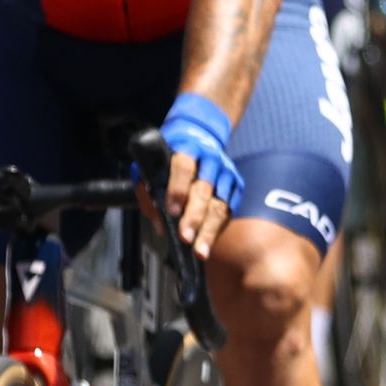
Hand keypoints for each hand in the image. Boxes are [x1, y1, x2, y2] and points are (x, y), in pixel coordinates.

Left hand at [162, 93, 243, 256]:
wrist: (198, 135)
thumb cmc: (168, 158)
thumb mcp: (150, 168)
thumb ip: (149, 194)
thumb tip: (161, 226)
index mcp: (186, 149)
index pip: (183, 168)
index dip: (178, 189)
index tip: (172, 211)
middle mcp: (210, 159)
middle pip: (204, 189)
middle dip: (194, 216)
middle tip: (186, 237)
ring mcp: (225, 172)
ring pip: (220, 203)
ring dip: (209, 229)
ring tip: (200, 250)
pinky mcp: (236, 183)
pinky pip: (230, 208)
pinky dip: (219, 226)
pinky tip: (209, 242)